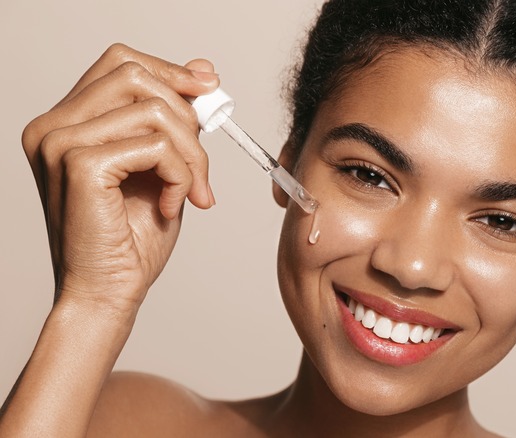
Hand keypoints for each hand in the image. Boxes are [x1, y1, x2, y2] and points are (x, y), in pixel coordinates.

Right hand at [21, 43, 218, 312]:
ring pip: (155, 111)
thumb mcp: (162, 165)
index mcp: (66, 122)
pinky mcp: (80, 165)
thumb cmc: (131, 238)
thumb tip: (203, 69)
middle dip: (187, 116)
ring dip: (191, 154)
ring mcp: (60, 143)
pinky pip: (157, 145)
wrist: (107, 293)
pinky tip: (171, 205)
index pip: (120, 63)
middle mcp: (53, 126)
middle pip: (136, 75)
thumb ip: (173, 119)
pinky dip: (180, 175)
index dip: (170, 70)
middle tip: (201, 165)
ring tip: (190, 192)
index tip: (208, 88)